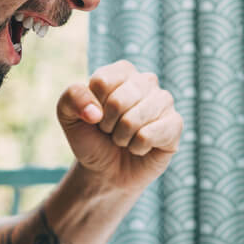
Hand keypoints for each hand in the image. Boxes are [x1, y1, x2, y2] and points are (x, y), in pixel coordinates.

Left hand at [56, 60, 182, 191]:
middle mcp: (146, 81)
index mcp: (122, 72)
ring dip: (122, 138)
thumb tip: (95, 111)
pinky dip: (137, 148)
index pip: (102, 82)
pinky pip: (148, 135)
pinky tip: (140, 146)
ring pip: (133, 120)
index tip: (95, 116)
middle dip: (107, 125)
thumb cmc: (91, 138)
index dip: (93, 106)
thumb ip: (71, 98)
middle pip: (118, 101)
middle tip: (111, 131)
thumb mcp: (69, 116)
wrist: (107, 171)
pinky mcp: (175, 124)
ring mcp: (164, 101)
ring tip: (125, 138)